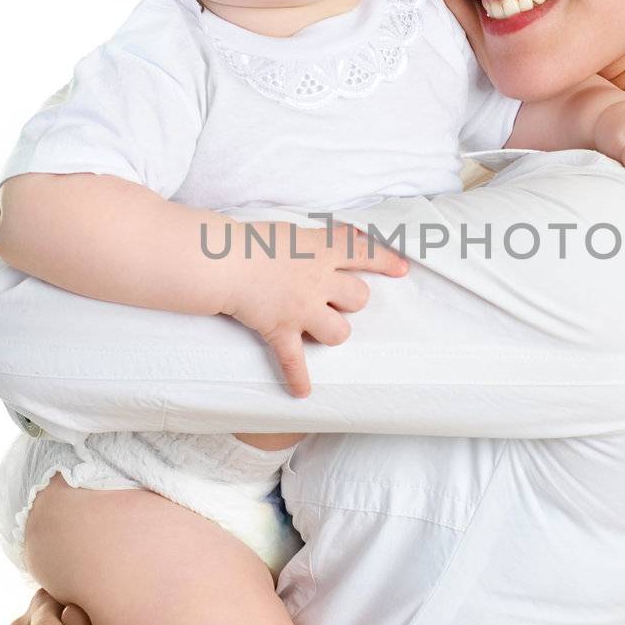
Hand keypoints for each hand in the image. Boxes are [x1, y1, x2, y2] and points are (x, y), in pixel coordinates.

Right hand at [222, 220, 408, 397]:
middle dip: (352, 301)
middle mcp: (319, 281)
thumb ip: (321, 238)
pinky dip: (298, 378)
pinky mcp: (281, 330)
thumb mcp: (294, 231)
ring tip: (318, 329)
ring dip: (333, 332)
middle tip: (333, 299)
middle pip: (359, 298)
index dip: (386, 260)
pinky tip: (302, 393)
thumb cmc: (252, 241)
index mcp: (322, 251)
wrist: (222, 261)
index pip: (365, 252)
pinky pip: (294, 361)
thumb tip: (347, 238)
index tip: (402, 269)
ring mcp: (302, 309)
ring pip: (340, 332)